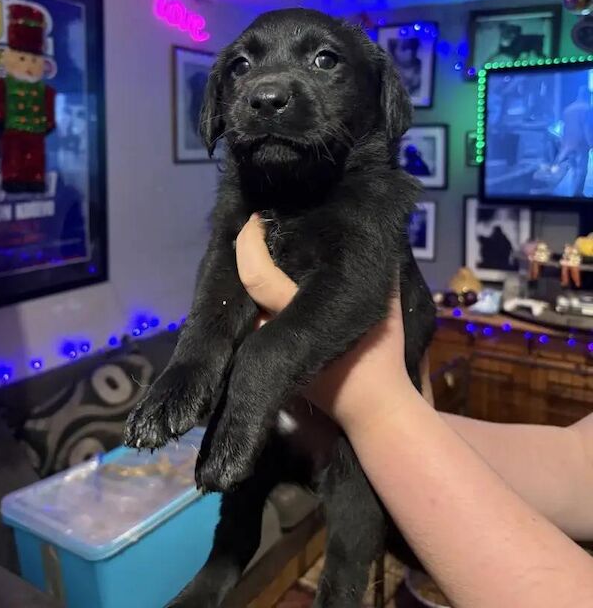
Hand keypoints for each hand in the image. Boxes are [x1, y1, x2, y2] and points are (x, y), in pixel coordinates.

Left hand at [235, 215, 414, 435]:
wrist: (373, 408)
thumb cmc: (380, 355)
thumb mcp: (386, 303)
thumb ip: (379, 267)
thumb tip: (375, 232)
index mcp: (295, 314)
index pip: (256, 275)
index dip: (250, 244)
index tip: (257, 220)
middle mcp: (271, 331)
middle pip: (242, 289)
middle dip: (246, 255)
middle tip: (259, 228)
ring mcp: (267, 349)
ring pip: (247, 307)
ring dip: (251, 279)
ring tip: (266, 249)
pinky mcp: (270, 360)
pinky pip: (257, 321)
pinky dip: (260, 300)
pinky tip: (274, 281)